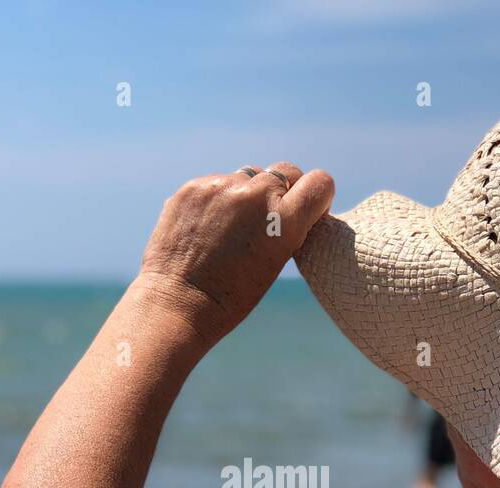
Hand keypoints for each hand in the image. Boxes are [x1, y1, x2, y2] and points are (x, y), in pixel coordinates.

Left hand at [135, 162, 333, 344]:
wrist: (179, 304)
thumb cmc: (231, 296)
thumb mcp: (275, 263)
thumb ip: (286, 226)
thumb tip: (285, 200)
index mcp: (283, 220)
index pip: (320, 183)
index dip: (316, 195)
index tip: (305, 209)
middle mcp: (254, 195)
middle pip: (284, 172)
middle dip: (281, 192)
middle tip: (265, 220)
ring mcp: (221, 187)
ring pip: (247, 176)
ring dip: (245, 195)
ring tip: (229, 228)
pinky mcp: (193, 187)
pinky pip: (216, 183)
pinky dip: (217, 200)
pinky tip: (206, 228)